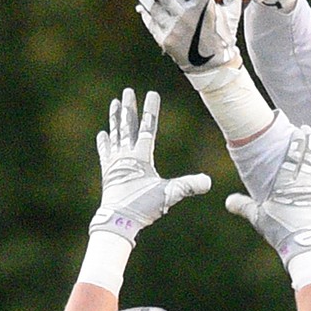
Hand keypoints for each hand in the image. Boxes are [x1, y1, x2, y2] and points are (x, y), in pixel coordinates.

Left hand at [89, 88, 210, 245]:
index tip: (152, 93)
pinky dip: (105, 142)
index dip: (151, 110)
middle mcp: (126, 155)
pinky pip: (105, 152)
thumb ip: (188, 186)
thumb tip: (208, 182)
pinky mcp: (108, 172)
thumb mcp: (168, 195)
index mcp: (141, 157)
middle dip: (129, 108)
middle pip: (128, 126)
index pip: (148, 128)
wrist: (118, 219)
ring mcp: (115, 162)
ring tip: (114, 103)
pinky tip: (103, 133)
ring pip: (116, 134)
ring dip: (115, 119)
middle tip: (127, 91)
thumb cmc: (143, 207)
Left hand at [132, 0, 242, 72]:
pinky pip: (152, 24)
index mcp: (204, 8)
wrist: (213, 68)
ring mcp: (175, 30)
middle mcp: (187, 18)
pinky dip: (146, 14)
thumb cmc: (223, 37)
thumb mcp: (232, 14)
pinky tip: (141, 7)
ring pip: (153, 8)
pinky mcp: (166, 41)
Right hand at [225, 124, 310, 264]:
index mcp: (286, 183)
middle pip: (307, 153)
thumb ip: (244, 206)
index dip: (295, 141)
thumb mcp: (260, 218)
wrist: (305, 247)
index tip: (296, 131)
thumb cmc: (281, 233)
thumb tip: (227, 202)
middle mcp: (303, 180)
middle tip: (307, 128)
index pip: (291, 155)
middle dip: (308, 138)